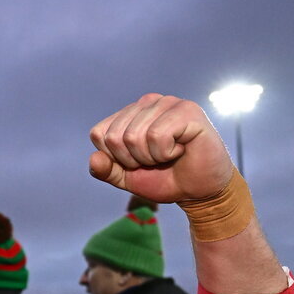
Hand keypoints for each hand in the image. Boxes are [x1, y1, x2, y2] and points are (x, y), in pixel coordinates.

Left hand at [88, 94, 233, 202]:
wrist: (199, 190)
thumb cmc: (165, 179)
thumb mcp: (126, 178)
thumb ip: (106, 170)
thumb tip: (93, 159)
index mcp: (129, 113)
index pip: (99, 134)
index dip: (115, 158)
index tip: (137, 162)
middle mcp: (147, 102)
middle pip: (115, 137)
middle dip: (133, 160)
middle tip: (156, 160)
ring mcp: (168, 103)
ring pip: (134, 136)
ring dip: (151, 158)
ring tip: (169, 155)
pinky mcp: (187, 110)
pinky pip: (157, 136)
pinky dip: (165, 153)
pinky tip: (181, 149)